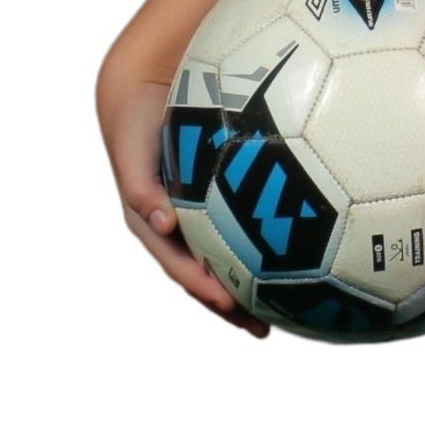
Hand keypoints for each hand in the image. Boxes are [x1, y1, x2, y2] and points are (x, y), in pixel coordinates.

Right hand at [92, 65, 275, 338]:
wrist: (141, 94)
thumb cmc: (136, 123)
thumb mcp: (131, 152)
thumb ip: (140, 186)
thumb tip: (161, 223)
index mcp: (151, 224)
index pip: (176, 264)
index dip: (198, 285)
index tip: (225, 301)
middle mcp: (173, 230)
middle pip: (202, 278)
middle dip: (230, 307)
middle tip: (263, 330)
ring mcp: (192, 221)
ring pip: (221, 266)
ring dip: (248, 293)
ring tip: (284, 318)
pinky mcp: (212, 207)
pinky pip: (236, 238)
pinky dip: (258, 257)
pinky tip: (293, 268)